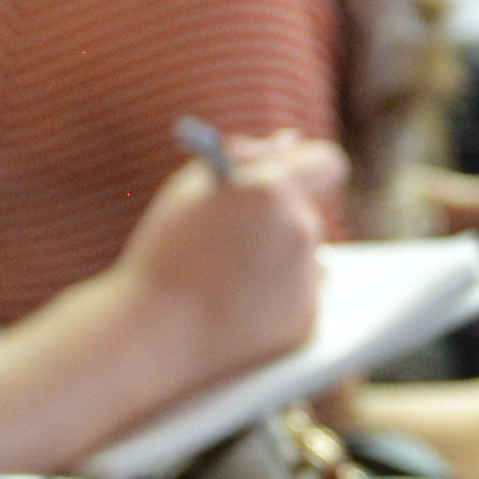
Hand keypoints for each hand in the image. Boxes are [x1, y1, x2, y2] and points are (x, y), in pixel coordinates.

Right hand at [108, 131, 334, 371]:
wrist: (152, 336)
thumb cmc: (162, 255)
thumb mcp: (190, 189)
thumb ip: (244, 155)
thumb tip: (290, 141)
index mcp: (273, 189)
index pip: (325, 163)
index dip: (309, 167)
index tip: (294, 177)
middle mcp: (302, 230)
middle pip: (306, 215)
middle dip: (276, 223)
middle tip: (235, 239)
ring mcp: (308, 279)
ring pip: (305, 259)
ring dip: (277, 262)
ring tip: (225, 281)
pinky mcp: (307, 321)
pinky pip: (299, 298)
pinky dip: (274, 301)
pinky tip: (234, 309)